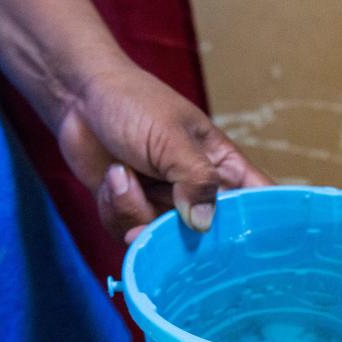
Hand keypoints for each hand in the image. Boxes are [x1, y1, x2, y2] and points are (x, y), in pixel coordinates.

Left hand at [57, 65, 270, 243]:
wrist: (78, 97)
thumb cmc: (133, 103)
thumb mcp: (171, 138)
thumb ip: (196, 180)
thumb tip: (205, 224)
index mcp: (223, 167)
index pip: (258, 200)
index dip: (264, 224)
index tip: (257, 244)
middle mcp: (198, 192)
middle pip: (210, 235)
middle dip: (181, 229)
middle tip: (164, 208)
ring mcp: (164, 205)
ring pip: (163, 239)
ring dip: (135, 207)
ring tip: (123, 172)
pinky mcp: (132, 212)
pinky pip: (128, 233)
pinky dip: (114, 207)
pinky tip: (111, 177)